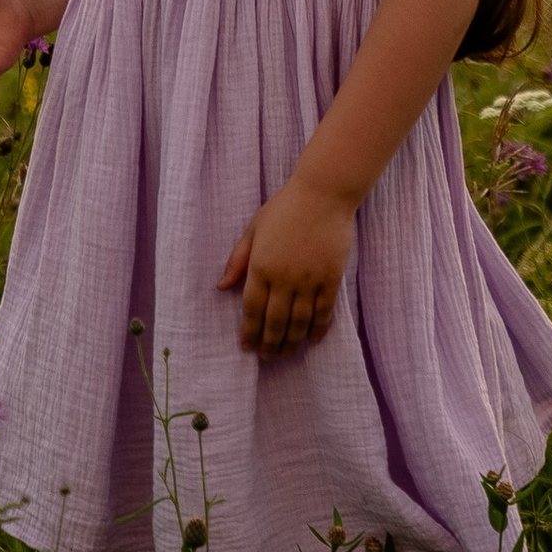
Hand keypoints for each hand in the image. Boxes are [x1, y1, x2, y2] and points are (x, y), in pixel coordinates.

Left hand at [219, 176, 355, 356]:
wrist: (323, 193)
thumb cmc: (285, 207)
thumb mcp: (253, 228)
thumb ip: (237, 259)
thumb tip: (221, 287)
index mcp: (261, 266)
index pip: (252, 309)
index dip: (249, 332)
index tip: (247, 347)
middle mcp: (284, 278)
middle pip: (275, 321)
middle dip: (270, 343)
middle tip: (267, 357)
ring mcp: (309, 279)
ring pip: (299, 321)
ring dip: (292, 342)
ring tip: (287, 354)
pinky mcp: (330, 278)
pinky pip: (324, 311)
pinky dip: (318, 328)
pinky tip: (312, 339)